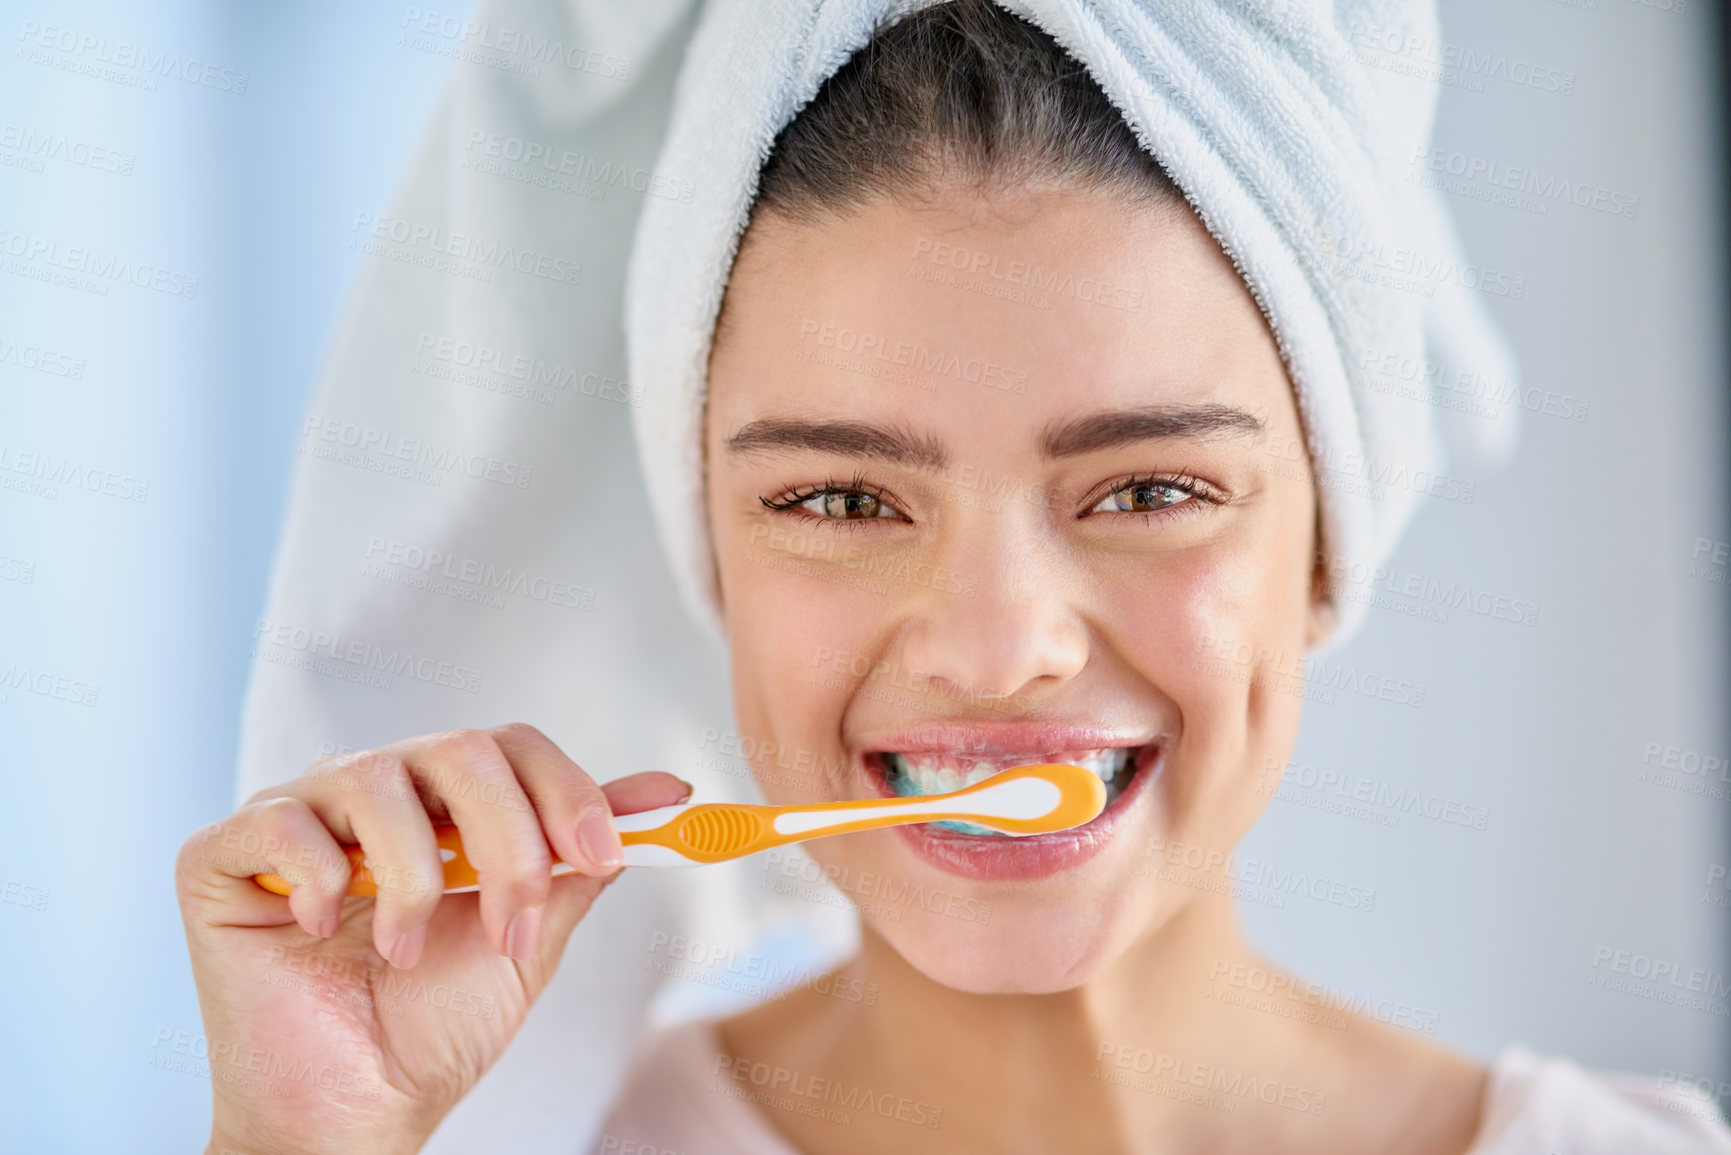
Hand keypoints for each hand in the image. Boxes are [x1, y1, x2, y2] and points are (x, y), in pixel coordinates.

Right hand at [175, 723, 687, 1154]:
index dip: (565, 793)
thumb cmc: (435, 1025)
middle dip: (507, 840)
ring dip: (415, 878)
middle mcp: (371, 790)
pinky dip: (320, 876)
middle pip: (457, 750)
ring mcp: (295, 815)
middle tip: (512, 927)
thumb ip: (582, 859)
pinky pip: (281, 821)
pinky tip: (326, 928)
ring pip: (375, 777)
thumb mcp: (531, 935)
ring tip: (407, 952)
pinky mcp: (222, 855)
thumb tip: (668, 790)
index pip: (511, 746)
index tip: (606, 857)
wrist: (357, 1110)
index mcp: (442, 802)